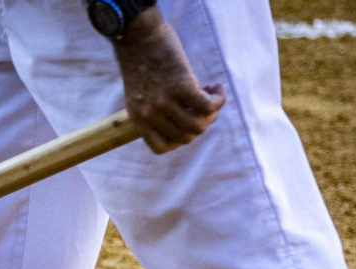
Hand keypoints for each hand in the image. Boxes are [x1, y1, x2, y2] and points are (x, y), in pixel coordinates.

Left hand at [113, 10, 225, 153]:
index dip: (179, 137)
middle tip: (205, 103)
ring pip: (198, 125)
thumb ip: (153, 109)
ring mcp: (164, 102)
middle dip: (201, 122)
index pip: (161, 147)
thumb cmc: (141, 58)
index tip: (186, 120)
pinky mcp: (181, 86)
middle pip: (186, 136)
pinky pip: (207, 106)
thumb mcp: (140, 92)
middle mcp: (150, 115)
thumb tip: (183, 119)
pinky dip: (218, 99)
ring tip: (212, 94)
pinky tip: (217, 88)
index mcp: (138, 119)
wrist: (137, 34)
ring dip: (212, 112)